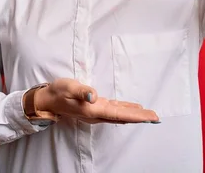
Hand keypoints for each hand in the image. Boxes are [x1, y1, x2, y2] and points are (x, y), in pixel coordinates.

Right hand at [34, 78, 159, 123]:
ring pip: (120, 114)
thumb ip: (82, 91)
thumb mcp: (69, 87)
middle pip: (123, 116)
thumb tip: (94, 96)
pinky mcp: (96, 107)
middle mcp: (97, 113)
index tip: (149, 118)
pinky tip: (133, 108)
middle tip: (156, 117)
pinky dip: (126, 110)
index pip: (119, 114)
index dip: (136, 116)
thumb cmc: (59, 92)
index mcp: (94, 110)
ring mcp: (97, 112)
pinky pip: (115, 111)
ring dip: (135, 115)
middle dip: (140, 117)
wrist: (48, 99)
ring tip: (149, 115)